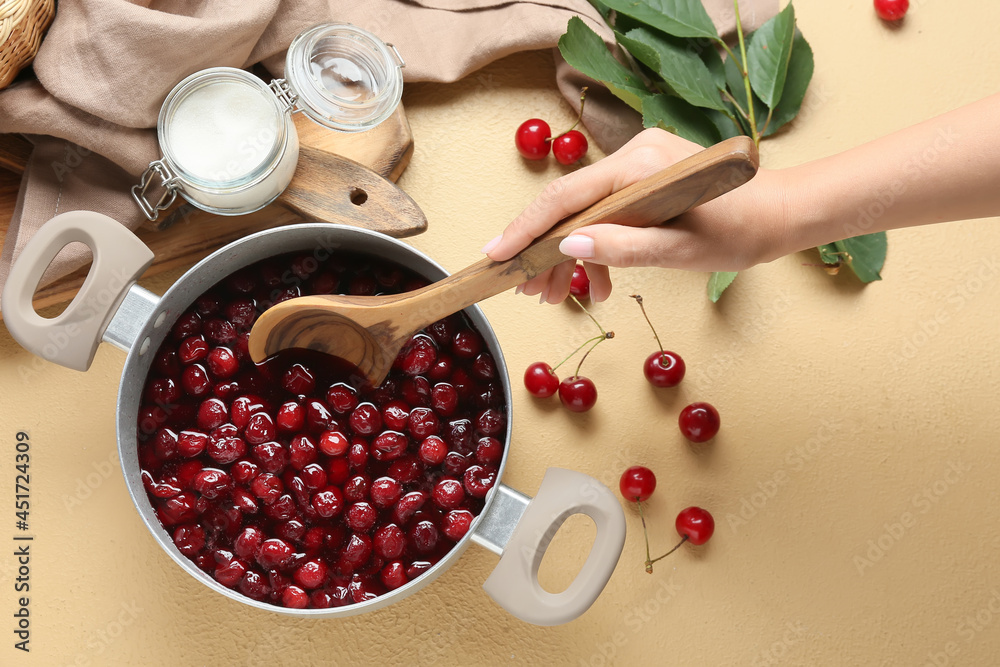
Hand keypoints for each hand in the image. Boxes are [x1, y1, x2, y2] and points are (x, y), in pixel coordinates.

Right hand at [483, 128, 789, 302]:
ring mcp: (639, 161)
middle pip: (570, 204)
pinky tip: (596, 281)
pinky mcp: (645, 173)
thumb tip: (567, 247)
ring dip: (570, 253)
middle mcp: (634, 153)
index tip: (496, 255)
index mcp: (641, 167)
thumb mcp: (681, 251)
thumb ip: (623, 248)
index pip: (566, 197)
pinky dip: (597, 243)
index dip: (526, 228)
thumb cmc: (740, 233)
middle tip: (530, 292)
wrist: (781, 212)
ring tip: (558, 295)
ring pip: (585, 210)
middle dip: (545, 249)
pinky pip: (606, 209)